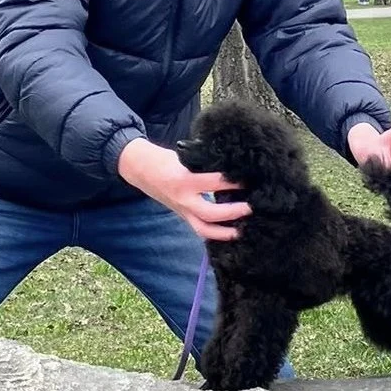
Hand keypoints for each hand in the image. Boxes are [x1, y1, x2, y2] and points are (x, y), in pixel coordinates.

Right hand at [117, 137, 249, 240]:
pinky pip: (199, 229)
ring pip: (204, 230)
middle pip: (210, 213)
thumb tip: (232, 168)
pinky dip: (214, 232)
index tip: (250, 181)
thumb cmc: (165, 160)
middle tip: (251, 207)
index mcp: (185, 180)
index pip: (215, 183)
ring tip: (242, 230)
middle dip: (233, 212)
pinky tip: (229, 232)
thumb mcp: (186, 157)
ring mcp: (182, 211)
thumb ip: (206, 165)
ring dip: (224, 232)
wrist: (140, 170)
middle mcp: (183, 199)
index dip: (234, 182)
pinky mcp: (182, 216)